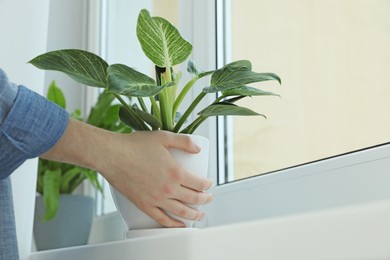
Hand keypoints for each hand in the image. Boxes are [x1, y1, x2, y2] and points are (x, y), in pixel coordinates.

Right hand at [42, 119, 212, 226]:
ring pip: (181, 211)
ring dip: (194, 215)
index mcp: (176, 172)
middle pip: (193, 199)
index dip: (207, 184)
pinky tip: (179, 225)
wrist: (111, 155)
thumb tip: (198, 148)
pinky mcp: (144, 205)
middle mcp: (168, 189)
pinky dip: (173, 224)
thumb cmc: (135, 145)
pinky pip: (162, 219)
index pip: (199, 183)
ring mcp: (156, 199)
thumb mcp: (164, 137)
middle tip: (208, 199)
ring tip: (200, 215)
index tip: (209, 183)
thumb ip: (184, 141)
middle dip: (204, 200)